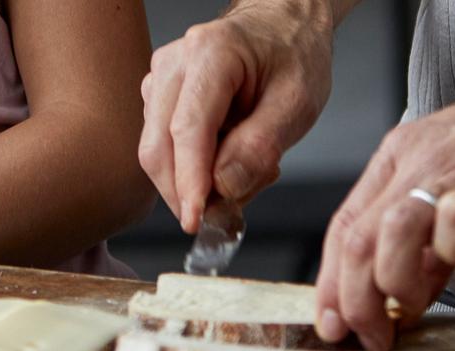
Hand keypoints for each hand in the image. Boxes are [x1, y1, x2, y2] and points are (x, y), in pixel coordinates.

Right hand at [140, 2, 338, 232]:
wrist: (283, 27)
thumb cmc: (293, 56)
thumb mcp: (297, 103)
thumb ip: (260, 146)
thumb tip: (223, 188)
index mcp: (211, 54)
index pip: (187, 129)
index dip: (189, 181)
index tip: (195, 220)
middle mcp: (174, 64)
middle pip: (157, 147)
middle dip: (186, 192)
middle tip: (227, 213)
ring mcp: (160, 79)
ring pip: (157, 152)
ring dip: (195, 180)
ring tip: (247, 169)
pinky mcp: (158, 97)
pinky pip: (164, 147)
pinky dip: (192, 168)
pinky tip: (229, 158)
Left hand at [314, 55, 454, 350]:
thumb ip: (429, 236)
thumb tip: (409, 290)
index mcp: (398, 159)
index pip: (341, 229)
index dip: (331, 284)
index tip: (334, 323)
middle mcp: (414, 164)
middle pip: (355, 242)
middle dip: (353, 303)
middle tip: (373, 337)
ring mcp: (451, 173)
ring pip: (387, 237)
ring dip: (392, 287)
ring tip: (413, 308)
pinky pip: (453, 226)